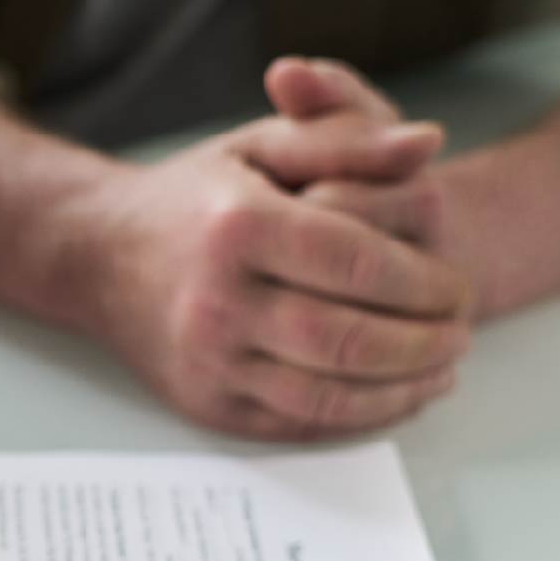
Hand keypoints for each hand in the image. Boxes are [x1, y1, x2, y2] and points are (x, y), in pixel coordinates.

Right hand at [49, 95, 470, 438]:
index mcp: (238, 226)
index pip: (360, 264)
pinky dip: (360, 418)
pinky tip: (395, 396)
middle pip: (351, 338)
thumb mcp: (261, 146)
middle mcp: (217, 299)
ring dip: (404, 390)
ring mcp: (208, 359)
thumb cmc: (193, 198)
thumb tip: (427, 143)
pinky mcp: (206, 403)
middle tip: (463, 333)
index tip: (460, 287)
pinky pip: (299, 423)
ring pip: (330, 394)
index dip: (428, 283)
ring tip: (443, 370)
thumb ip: (346, 137)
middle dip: (426, 343)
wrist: (96, 257)